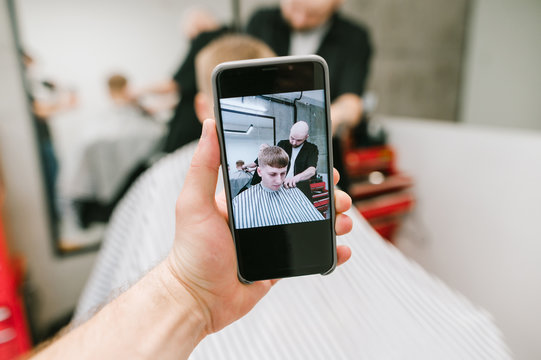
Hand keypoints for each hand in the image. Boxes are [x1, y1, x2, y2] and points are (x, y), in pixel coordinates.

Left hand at [166, 119, 352, 336]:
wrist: (198, 299)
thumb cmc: (191, 252)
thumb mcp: (194, 203)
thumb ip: (203, 166)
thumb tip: (210, 126)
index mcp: (245, 197)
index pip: (280, 175)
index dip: (303, 169)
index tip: (321, 166)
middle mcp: (261, 215)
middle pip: (302, 198)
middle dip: (325, 195)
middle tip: (338, 197)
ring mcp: (273, 239)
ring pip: (311, 224)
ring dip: (333, 221)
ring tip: (343, 222)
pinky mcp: (280, 263)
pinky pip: (310, 253)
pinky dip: (330, 252)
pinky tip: (341, 249)